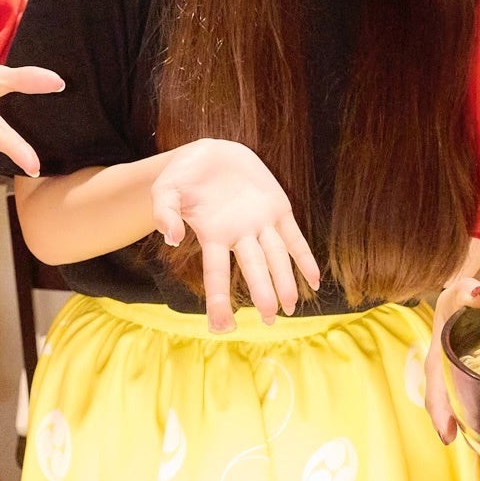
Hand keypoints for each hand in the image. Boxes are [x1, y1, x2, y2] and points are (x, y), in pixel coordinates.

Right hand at [149, 139, 323, 330]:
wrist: (208, 153)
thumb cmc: (183, 176)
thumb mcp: (165, 190)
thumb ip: (164, 213)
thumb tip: (171, 238)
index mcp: (212, 235)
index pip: (215, 273)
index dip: (219, 300)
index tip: (222, 326)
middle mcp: (239, 235)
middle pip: (253, 268)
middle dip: (262, 293)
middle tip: (269, 320)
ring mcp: (260, 223)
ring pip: (276, 257)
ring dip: (285, 281)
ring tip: (291, 307)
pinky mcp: (278, 208)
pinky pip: (295, 237)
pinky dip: (305, 258)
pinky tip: (315, 281)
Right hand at [426, 275, 479, 442]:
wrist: (469, 300)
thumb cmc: (462, 297)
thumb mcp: (460, 290)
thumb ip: (467, 290)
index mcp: (438, 356)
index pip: (435, 386)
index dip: (440, 411)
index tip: (447, 435)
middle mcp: (446, 373)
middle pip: (447, 404)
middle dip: (458, 426)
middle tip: (477, 450)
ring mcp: (460, 379)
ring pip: (462, 406)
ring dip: (472, 424)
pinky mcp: (475, 381)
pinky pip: (478, 399)